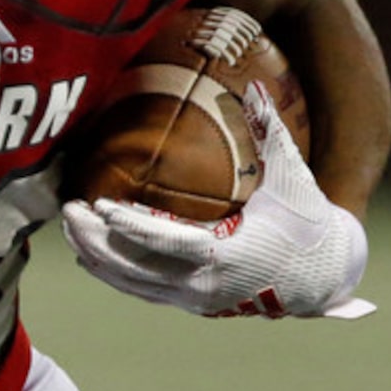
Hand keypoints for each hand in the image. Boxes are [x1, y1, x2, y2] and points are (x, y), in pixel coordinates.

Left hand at [61, 84, 374, 318]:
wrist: (323, 275)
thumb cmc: (308, 221)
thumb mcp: (293, 178)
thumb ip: (273, 133)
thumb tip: (257, 87)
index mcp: (230, 256)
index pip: (167, 243)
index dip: (131, 226)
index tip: (101, 205)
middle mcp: (207, 286)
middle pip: (137, 267)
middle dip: (97, 240)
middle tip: (67, 211)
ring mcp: (196, 299)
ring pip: (133, 282)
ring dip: (97, 257)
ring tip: (69, 228)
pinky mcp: (190, 303)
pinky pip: (142, 290)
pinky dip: (113, 273)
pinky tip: (89, 255)